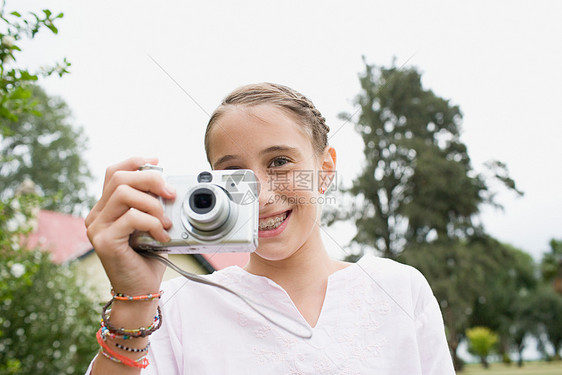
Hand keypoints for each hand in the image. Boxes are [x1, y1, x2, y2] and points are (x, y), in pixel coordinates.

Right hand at [85, 157, 175, 294]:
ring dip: (152, 204)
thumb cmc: (148, 258)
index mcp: (106, 208)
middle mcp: (97, 215)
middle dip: (151, 180)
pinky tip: (161, 236)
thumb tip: (168, 185)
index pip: (114, 172)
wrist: (140, 291)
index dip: (135, 162)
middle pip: (120, 178)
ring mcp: (97, 228)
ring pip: (123, 194)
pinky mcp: (104, 241)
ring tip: (166, 221)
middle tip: (170, 193)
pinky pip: (130, 218)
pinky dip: (152, 223)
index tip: (158, 162)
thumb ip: (152, 204)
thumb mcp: (152, 224)